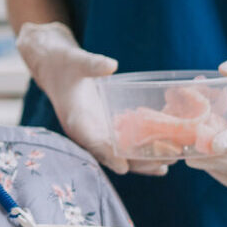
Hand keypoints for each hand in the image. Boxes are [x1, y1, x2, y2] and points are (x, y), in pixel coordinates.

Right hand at [16, 22, 168, 175]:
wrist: (57, 66)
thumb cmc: (63, 63)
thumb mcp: (75, 60)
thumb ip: (91, 64)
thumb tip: (110, 66)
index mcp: (76, 121)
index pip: (91, 142)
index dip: (107, 155)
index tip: (124, 166)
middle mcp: (88, 132)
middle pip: (113, 154)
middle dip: (137, 161)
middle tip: (163, 163)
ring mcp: (99, 130)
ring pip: (123, 151)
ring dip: (145, 158)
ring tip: (170, 162)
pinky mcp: (108, 125)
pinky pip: (128, 139)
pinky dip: (144, 143)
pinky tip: (166, 143)